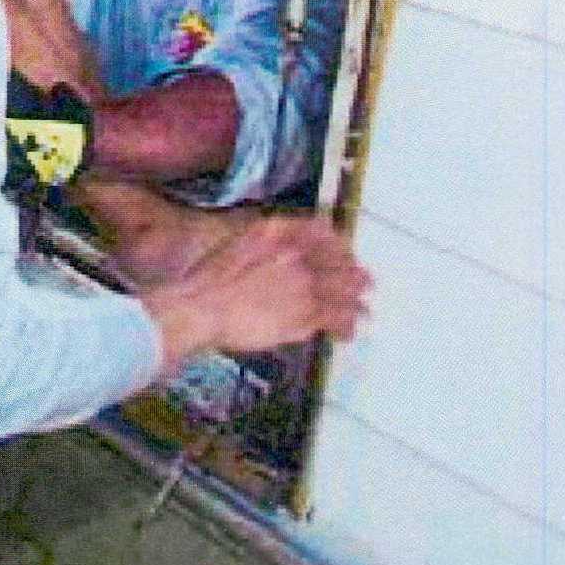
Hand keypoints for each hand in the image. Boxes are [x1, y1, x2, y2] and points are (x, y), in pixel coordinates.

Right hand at [140, 213, 370, 370]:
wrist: (199, 308)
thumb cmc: (206, 281)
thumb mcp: (235, 245)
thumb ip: (264, 242)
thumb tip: (284, 248)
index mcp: (277, 233)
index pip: (320, 231)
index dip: (336, 244)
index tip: (343, 252)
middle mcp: (296, 254)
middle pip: (337, 261)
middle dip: (354, 273)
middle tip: (365, 283)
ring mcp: (304, 284)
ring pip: (343, 291)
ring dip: (355, 301)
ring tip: (363, 311)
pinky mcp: (305, 314)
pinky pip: (335, 318)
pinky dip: (345, 326)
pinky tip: (346, 333)